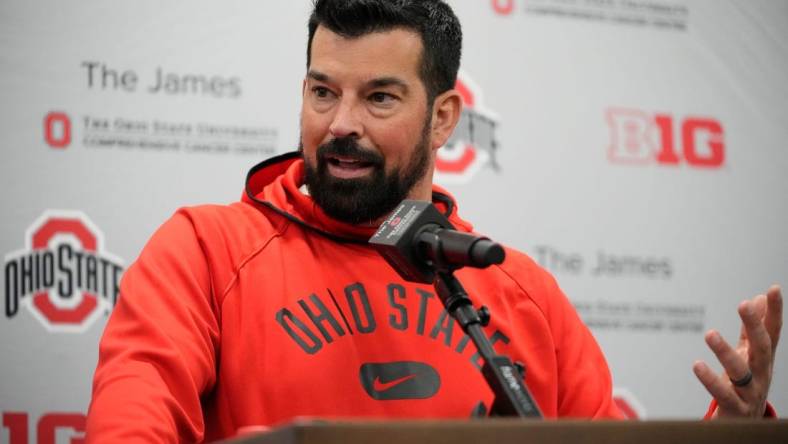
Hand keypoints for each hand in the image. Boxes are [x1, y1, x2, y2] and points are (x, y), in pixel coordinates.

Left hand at [692, 285, 781, 417]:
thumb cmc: (746, 384)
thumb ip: (751, 329)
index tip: (772, 289)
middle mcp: (761, 374)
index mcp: (763, 358)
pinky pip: (723, 394)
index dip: (774, 311)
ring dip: (726, 352)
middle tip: (744, 304)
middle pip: (761, 348)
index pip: (772, 332)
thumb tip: (757, 299)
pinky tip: (697, 365)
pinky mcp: (735, 408)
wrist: (745, 424)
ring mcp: (750, 392)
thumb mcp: (749, 355)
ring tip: (710, 334)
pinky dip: (711, 380)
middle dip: (755, 326)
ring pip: (741, 371)